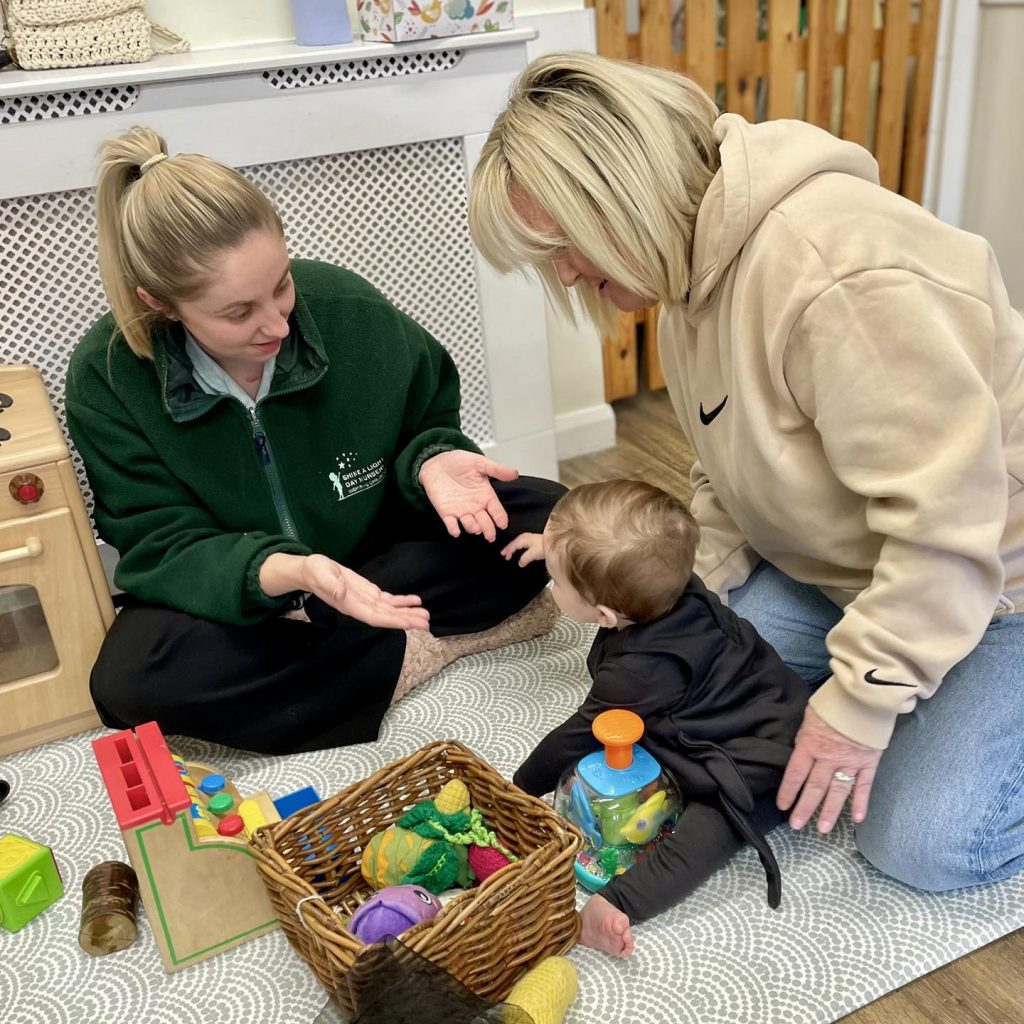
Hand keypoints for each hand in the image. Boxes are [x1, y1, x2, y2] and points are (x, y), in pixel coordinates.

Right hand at [301, 554, 429, 630]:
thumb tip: (341, 594)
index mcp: (350, 605)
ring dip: (407, 613)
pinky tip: (414, 602)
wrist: (310, 571)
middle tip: (427, 623)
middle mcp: (361, 606)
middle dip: (406, 620)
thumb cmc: (314, 572)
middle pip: (386, 616)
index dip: (393, 621)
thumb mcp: (319, 573)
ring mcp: (366, 600)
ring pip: (390, 610)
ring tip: (425, 615)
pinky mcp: (368, 593)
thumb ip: (330, 585)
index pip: (375, 617)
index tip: (410, 624)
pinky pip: (387, 600)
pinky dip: (401, 601)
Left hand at [419, 449, 518, 541]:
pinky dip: (453, 528)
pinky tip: (455, 531)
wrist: (437, 462)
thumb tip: (514, 473)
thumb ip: (496, 469)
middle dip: (488, 529)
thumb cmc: (458, 462)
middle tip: (490, 535)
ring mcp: (461, 511)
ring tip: (476, 528)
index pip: (496, 510)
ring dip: (472, 528)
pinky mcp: (446, 513)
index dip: (500, 517)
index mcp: (485, 495)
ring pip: (470, 525)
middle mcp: (475, 506)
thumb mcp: (479, 463)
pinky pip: (451, 524)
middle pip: (485, 522)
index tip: (503, 524)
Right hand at [501, 532, 544, 566]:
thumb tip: (520, 563)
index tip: (505, 556)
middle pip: (514, 542)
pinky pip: (522, 542)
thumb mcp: (533, 554)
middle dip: (508, 548)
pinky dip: (518, 546)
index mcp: (524, 539)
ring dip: (513, 547)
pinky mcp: (533, 540)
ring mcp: (530, 538)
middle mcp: (526, 537)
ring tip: (509, 552)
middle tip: (503, 553)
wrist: (554, 542)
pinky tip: (520, 549)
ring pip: (518, 542)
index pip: (513, 545)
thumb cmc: (544, 546)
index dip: (509, 551)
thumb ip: (525, 558)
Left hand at [777, 705, 882, 832]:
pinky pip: (864, 786)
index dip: (788, 791)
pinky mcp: (869, 762)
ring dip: (830, 812)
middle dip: (805, 808)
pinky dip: (861, 803)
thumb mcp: (809, 715)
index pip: (796, 773)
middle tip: (797, 825)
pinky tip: (857, 819)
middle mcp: (829, 757)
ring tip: (823, 828)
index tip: (783, 806)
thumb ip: (805, 736)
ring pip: (838, 792)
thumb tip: (799, 749)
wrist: (865, 694)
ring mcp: (850, 762)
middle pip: (815, 787)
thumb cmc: (834, 702)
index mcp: (810, 744)